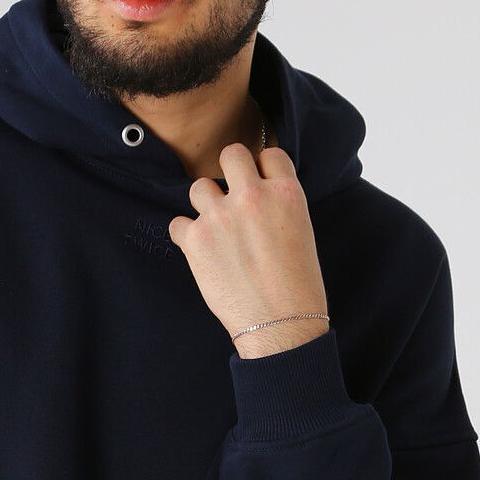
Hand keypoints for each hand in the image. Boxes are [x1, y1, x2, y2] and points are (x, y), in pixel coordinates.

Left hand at [167, 143, 329, 355]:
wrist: (280, 325)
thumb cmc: (298, 286)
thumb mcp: (302, 232)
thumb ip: (279, 204)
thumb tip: (256, 193)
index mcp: (286, 193)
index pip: (269, 154)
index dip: (261, 170)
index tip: (259, 186)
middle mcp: (252, 197)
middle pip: (230, 154)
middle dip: (230, 171)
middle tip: (232, 197)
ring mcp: (221, 216)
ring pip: (200, 187)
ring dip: (205, 205)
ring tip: (217, 231)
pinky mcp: (195, 240)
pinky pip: (177, 222)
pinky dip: (186, 236)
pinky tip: (201, 252)